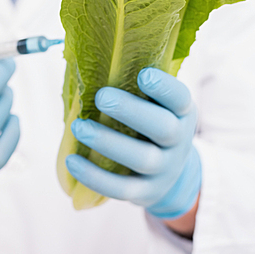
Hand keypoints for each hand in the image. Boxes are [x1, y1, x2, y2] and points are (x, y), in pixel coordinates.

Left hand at [66, 68, 200, 220]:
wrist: (170, 173)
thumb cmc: (150, 124)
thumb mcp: (154, 105)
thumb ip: (132, 86)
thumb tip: (88, 61)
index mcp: (182, 112)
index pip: (181, 99)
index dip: (165, 88)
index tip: (143, 74)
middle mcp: (179, 141)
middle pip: (163, 128)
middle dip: (132, 111)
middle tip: (101, 97)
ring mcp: (165, 170)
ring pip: (142, 159)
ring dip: (108, 142)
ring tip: (79, 127)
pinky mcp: (146, 193)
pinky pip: (122, 188)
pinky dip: (95, 177)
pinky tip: (72, 161)